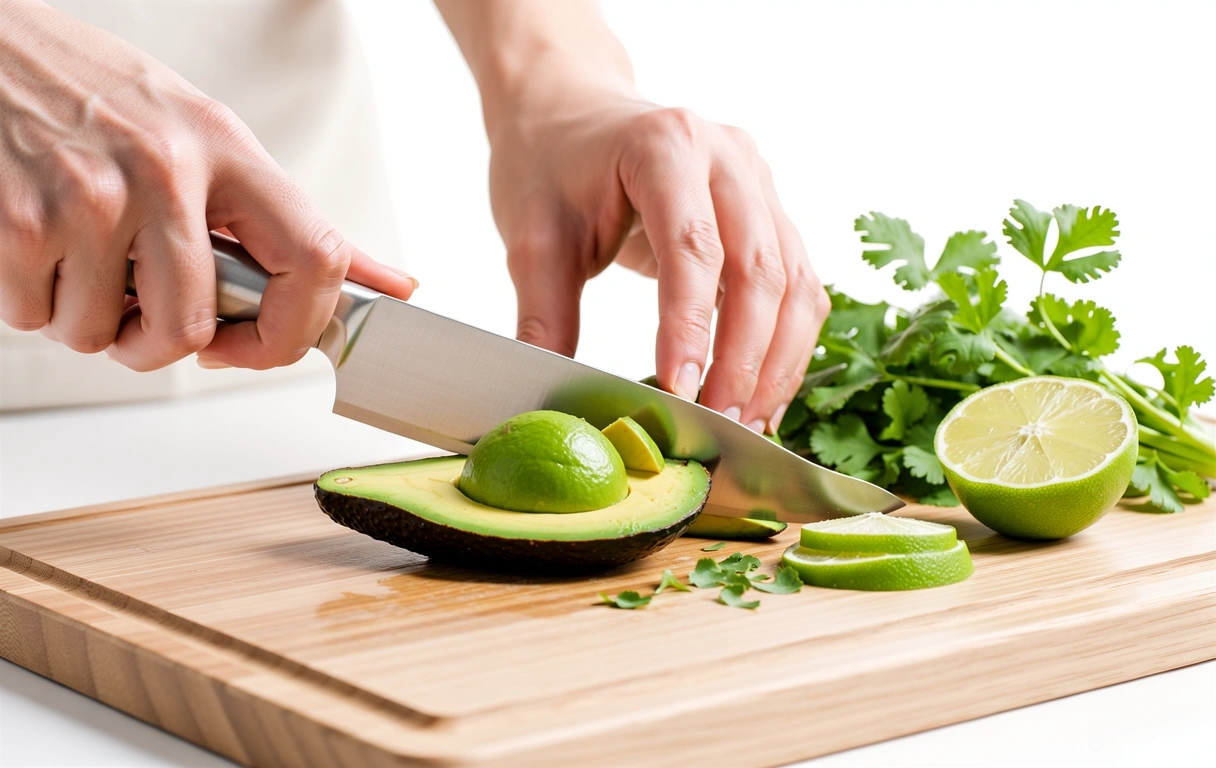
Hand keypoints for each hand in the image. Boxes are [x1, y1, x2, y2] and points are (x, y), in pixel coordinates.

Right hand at [0, 1, 414, 371]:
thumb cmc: (101, 94)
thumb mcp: (210, 138)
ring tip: (84, 261)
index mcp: (227, 149)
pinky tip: (41, 250)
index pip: (316, 260)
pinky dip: (34, 303)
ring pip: (103, 335)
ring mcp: (90, 196)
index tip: (262, 344)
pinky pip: (36, 318)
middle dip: (160, 346)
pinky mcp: (19, 221)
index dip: (296, 331)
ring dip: (89, 322)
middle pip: (190, 329)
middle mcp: (165, 170)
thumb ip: (290, 221)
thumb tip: (388, 286)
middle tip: (144, 315)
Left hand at [488, 96, 828, 433]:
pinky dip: (787, 346)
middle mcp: (729, 156)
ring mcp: (760, 182)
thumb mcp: (532, 237)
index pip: (693, 245)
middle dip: (744, 357)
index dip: (691, 325)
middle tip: (718, 424)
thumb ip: (544, 315)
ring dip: (777, 361)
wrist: (572, 113)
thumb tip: (552, 398)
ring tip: (745, 423)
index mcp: (666, 145)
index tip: (680, 390)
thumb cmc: (550, 166)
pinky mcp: (772, 213)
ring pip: (795, 282)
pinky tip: (761, 394)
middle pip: (760, 267)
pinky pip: (799, 286)